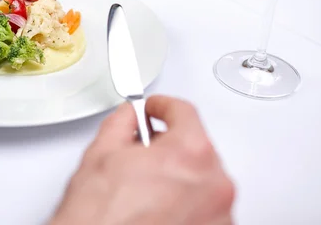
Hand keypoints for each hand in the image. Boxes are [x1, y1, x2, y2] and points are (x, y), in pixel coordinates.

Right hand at [50, 96, 234, 224]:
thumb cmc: (101, 216)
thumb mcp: (102, 152)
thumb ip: (123, 122)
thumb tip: (130, 116)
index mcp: (191, 153)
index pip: (184, 112)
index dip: (161, 106)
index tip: (153, 109)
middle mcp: (215, 184)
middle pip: (195, 146)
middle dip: (168, 146)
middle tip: (141, 154)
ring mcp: (220, 214)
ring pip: (200, 179)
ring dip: (177, 176)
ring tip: (144, 189)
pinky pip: (203, 207)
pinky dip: (184, 204)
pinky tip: (156, 209)